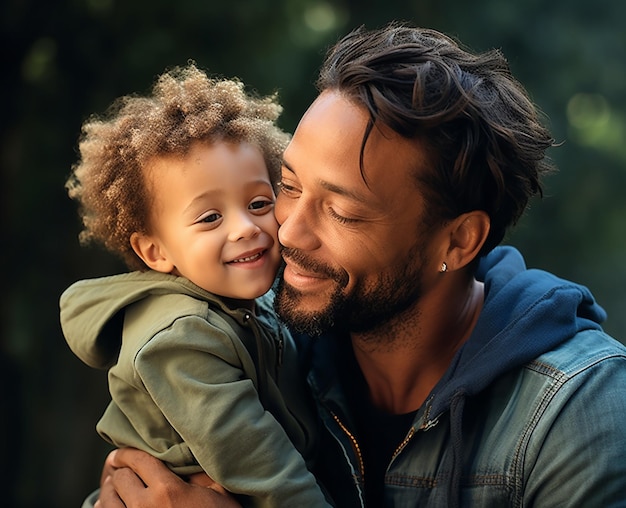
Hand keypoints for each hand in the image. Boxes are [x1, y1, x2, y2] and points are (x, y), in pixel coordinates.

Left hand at [95, 448, 239, 507]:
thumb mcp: (218, 493)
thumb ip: (199, 472)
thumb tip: (184, 457)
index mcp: (167, 490)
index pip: (138, 461)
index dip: (127, 453)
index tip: (122, 453)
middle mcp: (145, 507)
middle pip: (119, 478)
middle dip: (122, 472)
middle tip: (126, 471)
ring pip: (107, 499)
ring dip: (111, 491)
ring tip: (117, 488)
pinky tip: (116, 505)